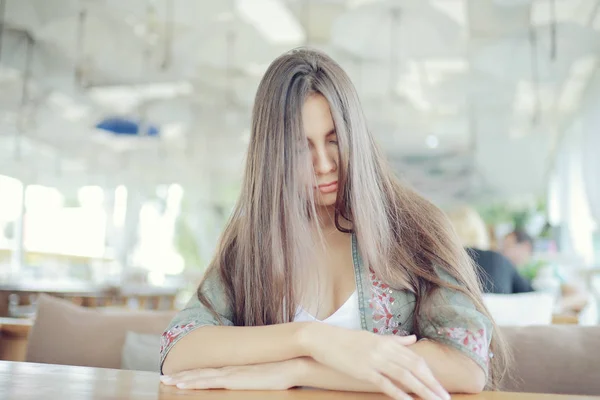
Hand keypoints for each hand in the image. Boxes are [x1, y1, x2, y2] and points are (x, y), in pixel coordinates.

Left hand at [160, 359, 301, 390]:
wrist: (292, 362)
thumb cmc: (284, 369)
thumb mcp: (266, 374)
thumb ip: (257, 376)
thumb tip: (256, 379)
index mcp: (236, 368)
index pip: (210, 371)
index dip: (194, 372)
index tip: (180, 374)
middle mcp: (230, 368)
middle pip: (201, 372)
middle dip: (181, 375)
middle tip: (164, 377)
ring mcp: (231, 373)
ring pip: (200, 377)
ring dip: (182, 379)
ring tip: (166, 381)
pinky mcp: (234, 379)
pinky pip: (209, 382)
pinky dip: (194, 383)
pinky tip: (182, 386)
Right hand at [299, 323, 449, 399]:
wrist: (323, 338)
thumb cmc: (346, 339)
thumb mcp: (373, 337)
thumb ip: (395, 340)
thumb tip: (413, 339)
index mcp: (388, 341)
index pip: (415, 359)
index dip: (430, 374)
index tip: (441, 386)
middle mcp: (385, 350)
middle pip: (415, 368)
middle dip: (432, 384)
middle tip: (445, 398)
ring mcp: (375, 360)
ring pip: (405, 376)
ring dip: (422, 391)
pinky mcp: (364, 370)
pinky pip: (386, 384)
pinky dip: (399, 394)